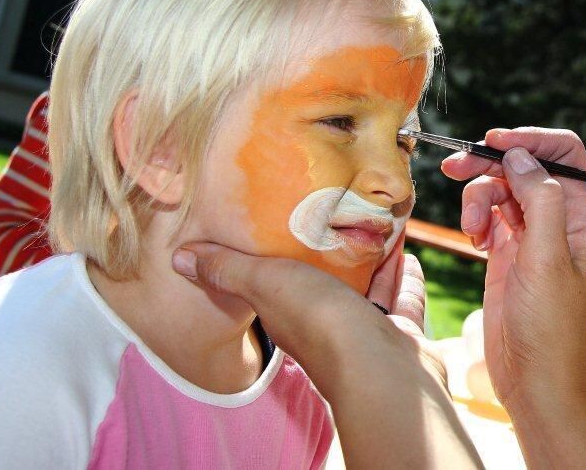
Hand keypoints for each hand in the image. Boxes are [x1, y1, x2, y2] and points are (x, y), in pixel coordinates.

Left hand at [172, 240, 481, 467]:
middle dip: (329, 256)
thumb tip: (180, 257)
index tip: (281, 224)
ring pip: (366, 289)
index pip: (274, 287)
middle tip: (334, 215)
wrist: (383, 371)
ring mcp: (364, 332)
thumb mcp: (266, 285)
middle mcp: (325, 327)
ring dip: (370, 261)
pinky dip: (403, 277)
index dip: (275, 259)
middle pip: (325, 285)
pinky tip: (405, 252)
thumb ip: (229, 270)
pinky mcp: (399, 334)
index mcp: (288, 317)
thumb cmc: (321, 325)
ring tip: (372, 225)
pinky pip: (401, 300)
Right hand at [440, 128, 585, 413]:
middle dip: (490, 164)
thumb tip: (521, 155)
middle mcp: (559, 221)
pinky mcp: (507, 255)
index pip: (564, 154)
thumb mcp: (548, 259)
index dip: (530, 140)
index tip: (493, 140)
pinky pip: (489, 218)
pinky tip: (476, 242)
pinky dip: (476, 220)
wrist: (537, 382)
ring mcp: (531, 237)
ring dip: (478, 199)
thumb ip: (539, 200)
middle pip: (524, 167)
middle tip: (454, 167)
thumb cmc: (553, 329)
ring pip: (501, 191)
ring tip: (473, 232)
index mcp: (582, 216)